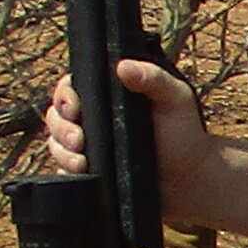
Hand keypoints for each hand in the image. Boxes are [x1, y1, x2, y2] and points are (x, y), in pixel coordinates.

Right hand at [44, 59, 220, 226]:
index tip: (74, 108)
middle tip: (79, 140)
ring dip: (62, 152)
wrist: (191, 180)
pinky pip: (63, 171)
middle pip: (57, 116)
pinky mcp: (90, 173)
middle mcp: (95, 119)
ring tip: (81, 163)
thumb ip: (153, 78)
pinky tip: (79, 174)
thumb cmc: (185, 134)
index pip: (72, 88)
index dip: (64, 96)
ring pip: (56, 144)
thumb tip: (122, 66)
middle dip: (61, 127)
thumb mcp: (175, 99)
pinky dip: (65, 172)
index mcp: (109, 95)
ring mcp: (90, 147)